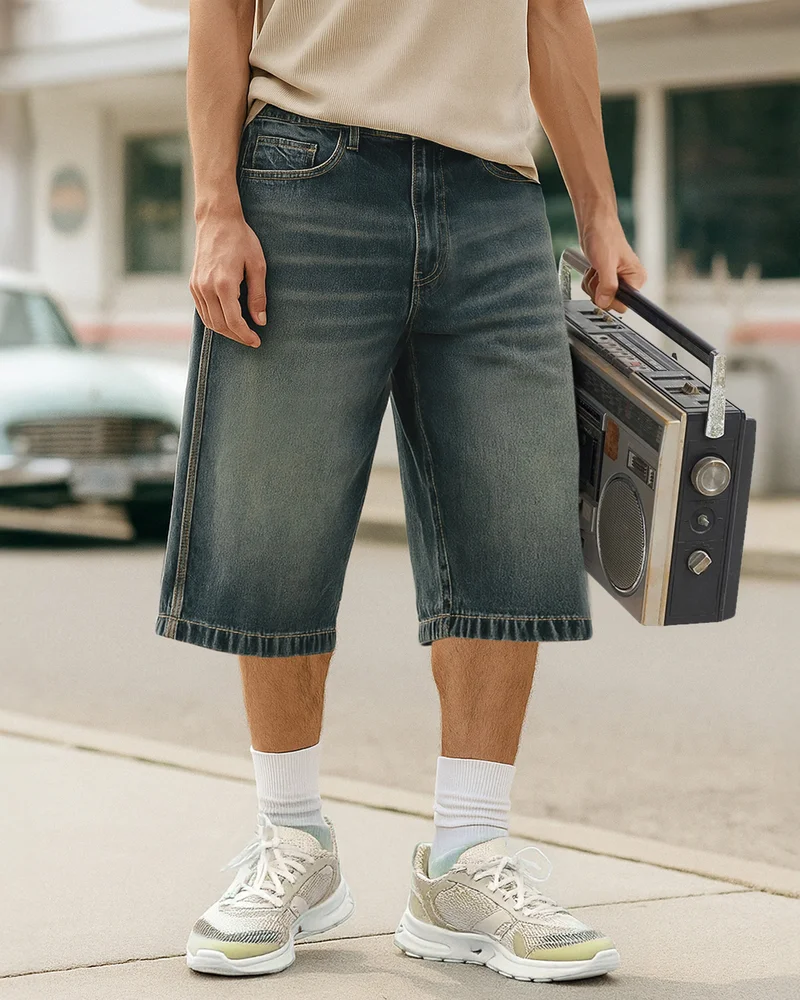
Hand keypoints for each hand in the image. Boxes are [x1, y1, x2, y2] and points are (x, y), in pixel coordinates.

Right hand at [190, 209, 265, 347]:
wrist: (217, 219)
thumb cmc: (241, 239)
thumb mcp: (257, 266)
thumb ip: (258, 295)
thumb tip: (260, 321)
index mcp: (224, 284)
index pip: (233, 321)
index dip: (245, 335)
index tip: (257, 341)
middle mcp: (206, 288)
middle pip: (220, 325)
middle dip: (237, 336)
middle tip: (251, 339)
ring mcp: (196, 286)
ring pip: (209, 321)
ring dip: (225, 331)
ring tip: (241, 332)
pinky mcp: (192, 284)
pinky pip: (202, 311)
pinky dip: (214, 320)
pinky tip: (227, 320)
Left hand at [578, 213, 646, 313]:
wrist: (594, 223)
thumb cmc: (604, 236)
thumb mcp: (605, 264)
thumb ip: (607, 286)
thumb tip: (604, 303)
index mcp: (636, 278)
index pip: (624, 305)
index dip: (610, 299)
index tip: (603, 287)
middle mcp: (629, 281)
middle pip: (610, 303)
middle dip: (598, 291)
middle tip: (598, 274)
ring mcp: (617, 280)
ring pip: (600, 297)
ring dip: (592, 284)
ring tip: (596, 268)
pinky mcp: (606, 278)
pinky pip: (595, 290)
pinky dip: (589, 281)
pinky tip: (593, 269)